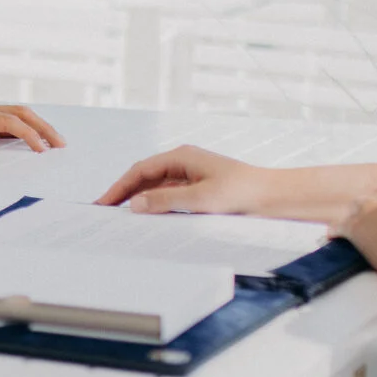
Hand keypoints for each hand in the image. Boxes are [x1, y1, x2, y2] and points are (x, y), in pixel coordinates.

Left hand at [0, 94, 64, 153]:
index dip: (26, 134)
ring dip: (38, 127)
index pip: (7, 121)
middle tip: (61, 144)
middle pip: (21, 113)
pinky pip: (8, 122)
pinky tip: (33, 141)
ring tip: (55, 143)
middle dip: (43, 127)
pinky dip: (25, 130)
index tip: (40, 148)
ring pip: (18, 115)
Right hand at [95, 144, 283, 215]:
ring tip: (122, 218)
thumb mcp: (200, 199)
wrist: (273, 199)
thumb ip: (165, 200)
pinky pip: (170, 196)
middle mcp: (184, 163)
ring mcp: (192, 176)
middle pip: (146, 177)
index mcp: (182, 157)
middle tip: (104, 211)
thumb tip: (135, 203)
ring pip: (157, 187)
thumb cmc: (242, 194)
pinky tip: (150, 219)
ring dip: (140, 201)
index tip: (103, 203)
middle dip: (125, 193)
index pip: (141, 170)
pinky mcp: (200, 189)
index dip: (119, 187)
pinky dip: (156, 206)